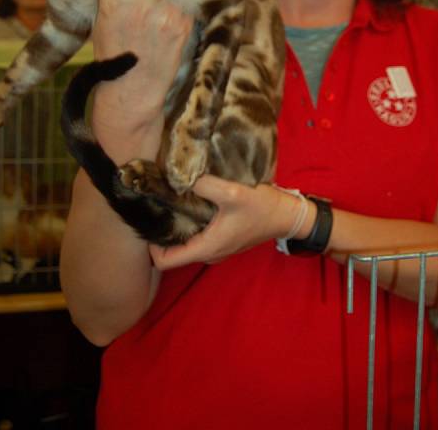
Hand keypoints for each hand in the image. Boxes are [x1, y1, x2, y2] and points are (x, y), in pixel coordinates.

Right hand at [89, 0, 193, 118]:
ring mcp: (166, 13)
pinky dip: (176, 22)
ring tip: (155, 33)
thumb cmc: (116, 54)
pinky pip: (182, 13)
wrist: (133, 91)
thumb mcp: (107, 20)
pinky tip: (165, 41)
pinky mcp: (183, 25)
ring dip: (169, 7)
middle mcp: (141, 1)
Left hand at [149, 175, 311, 268]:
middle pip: (173, 251)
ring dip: (177, 225)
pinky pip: (198, 235)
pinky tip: (192, 201)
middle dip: (163, 231)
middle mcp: (208, 253)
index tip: (150, 220)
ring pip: (186, 242)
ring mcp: (217, 248)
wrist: (287, 215)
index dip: (150, 245)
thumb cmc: (261, 207)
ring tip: (172, 200)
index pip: (164, 262)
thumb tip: (179, 176)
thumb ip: (204, 184)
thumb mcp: (232, 192)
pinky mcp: (223, 239)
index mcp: (206, 248)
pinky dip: (191, 222)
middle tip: (157, 205)